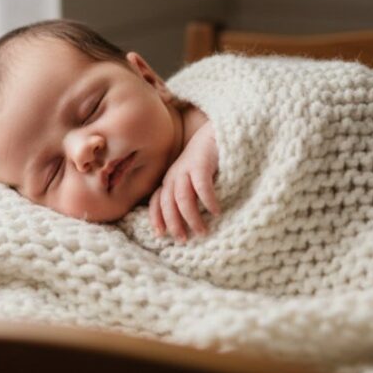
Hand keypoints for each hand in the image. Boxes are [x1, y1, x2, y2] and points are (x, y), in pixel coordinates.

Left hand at [148, 122, 219, 241]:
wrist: (216, 132)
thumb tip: (188, 222)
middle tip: (183, 240)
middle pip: (167, 204)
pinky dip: (207, 202)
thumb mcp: (191, 180)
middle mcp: (174, 175)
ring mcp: (186, 169)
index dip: (156, 218)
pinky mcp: (201, 164)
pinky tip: (216, 212)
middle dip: (173, 224)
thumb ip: (187, 196)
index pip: (156, 201)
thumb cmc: (206, 161)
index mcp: (170, 180)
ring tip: (203, 231)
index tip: (160, 235)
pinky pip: (201, 187)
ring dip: (191, 218)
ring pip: (182, 199)